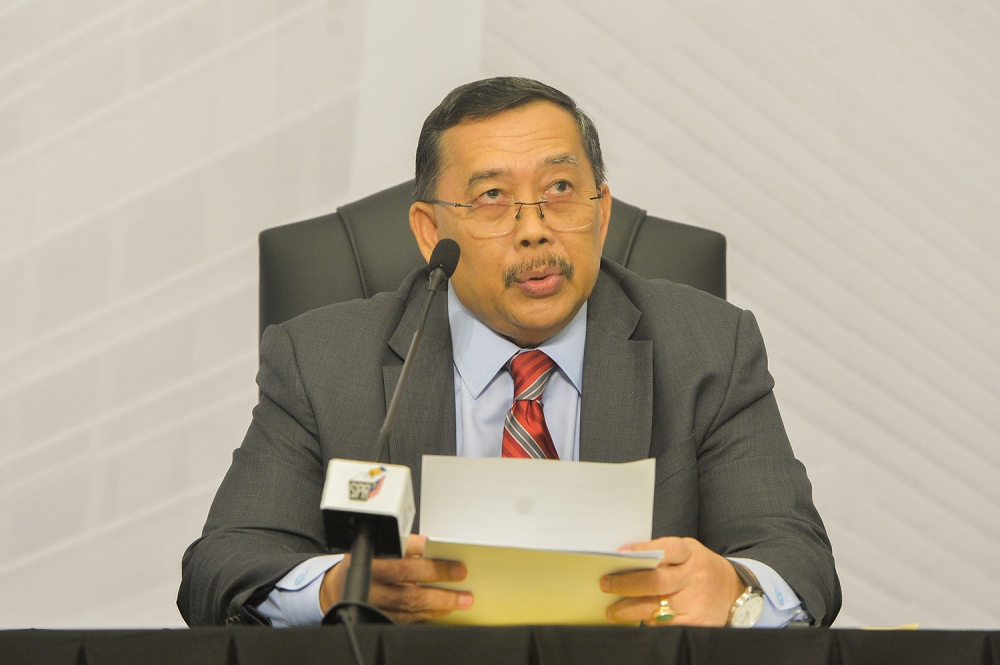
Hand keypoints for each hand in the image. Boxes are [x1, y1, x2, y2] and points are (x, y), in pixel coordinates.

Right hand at [320, 534, 472, 622]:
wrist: (336, 587)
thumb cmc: (364, 560)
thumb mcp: (378, 545)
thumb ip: (403, 546)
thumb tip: (435, 549)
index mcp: (369, 557)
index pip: (402, 557)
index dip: (426, 558)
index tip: (450, 558)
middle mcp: (368, 581)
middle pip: (407, 584)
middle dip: (438, 583)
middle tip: (462, 580)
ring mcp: (372, 603)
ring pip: (408, 605)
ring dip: (437, 604)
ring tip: (459, 600)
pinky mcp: (376, 618)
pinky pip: (404, 619)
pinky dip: (425, 615)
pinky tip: (440, 611)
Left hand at [600, 537, 743, 625]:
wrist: (732, 590)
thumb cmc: (698, 566)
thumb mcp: (686, 551)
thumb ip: (661, 552)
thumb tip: (624, 559)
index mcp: (690, 553)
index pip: (666, 549)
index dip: (643, 550)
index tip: (621, 552)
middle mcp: (693, 576)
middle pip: (655, 582)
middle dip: (625, 584)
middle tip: (605, 585)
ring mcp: (695, 602)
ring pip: (654, 608)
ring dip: (629, 610)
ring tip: (613, 611)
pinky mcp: (696, 623)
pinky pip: (664, 625)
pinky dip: (647, 621)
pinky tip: (636, 619)